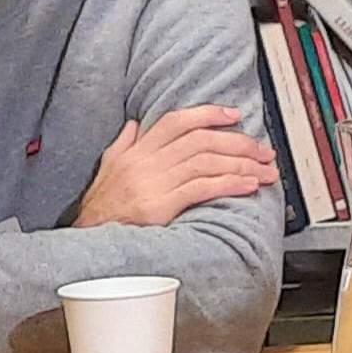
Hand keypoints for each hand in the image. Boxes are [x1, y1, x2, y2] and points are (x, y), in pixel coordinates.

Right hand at [74, 106, 275, 228]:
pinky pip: (202, 188)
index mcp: (137, 150)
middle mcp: (146, 162)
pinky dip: (229, 184)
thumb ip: (124, 143)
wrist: (87, 237)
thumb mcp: (108, 167)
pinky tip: (248, 185)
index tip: (235, 116)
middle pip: (200, 140)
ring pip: (206, 162)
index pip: (177, 121)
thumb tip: (134, 124)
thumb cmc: (100, 206)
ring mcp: (153, 183)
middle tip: (263, 151)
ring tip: (265, 170)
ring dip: (241, 165)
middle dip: (238, 143)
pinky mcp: (159, 206)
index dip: (209, 114)